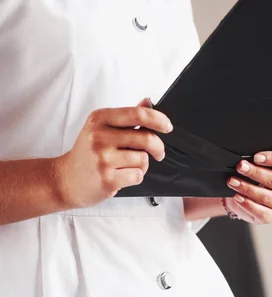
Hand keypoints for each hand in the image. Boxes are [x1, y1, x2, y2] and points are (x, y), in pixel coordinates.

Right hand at [55, 99, 171, 208]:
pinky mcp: (107, 179)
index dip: (159, 120)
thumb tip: (148, 102)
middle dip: (158, 147)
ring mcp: (102, 158)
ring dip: (142, 165)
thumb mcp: (101, 128)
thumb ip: (126, 117)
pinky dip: (135, 177)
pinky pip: (137, 175)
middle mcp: (99, 136)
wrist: (65, 180)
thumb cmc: (87, 153)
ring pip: (143, 159)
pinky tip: (121, 176)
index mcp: (99, 119)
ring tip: (126, 166)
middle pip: (146, 138)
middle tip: (158, 153)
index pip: (138, 114)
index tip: (167, 126)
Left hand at [224, 151, 271, 223]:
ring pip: (267, 197)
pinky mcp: (270, 216)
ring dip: (248, 188)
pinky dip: (248, 205)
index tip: (256, 157)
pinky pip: (262, 213)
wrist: (239, 195)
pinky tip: (238, 198)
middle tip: (240, 167)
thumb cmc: (249, 176)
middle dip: (255, 172)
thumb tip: (244, 160)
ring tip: (233, 182)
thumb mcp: (252, 164)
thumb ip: (253, 160)